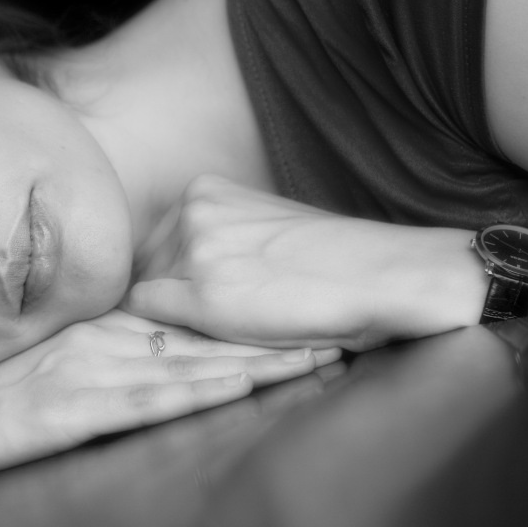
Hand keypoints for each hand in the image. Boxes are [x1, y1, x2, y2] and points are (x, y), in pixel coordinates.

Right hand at [0, 309, 339, 484]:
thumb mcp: (55, 367)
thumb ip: (103, 352)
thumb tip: (157, 343)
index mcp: (102, 332)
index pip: (188, 322)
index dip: (248, 318)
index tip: (304, 311)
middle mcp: (105, 345)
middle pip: (205, 338)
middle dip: (273, 335)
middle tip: (339, 325)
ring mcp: (92, 374)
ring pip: (191, 363)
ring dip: (257, 359)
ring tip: (318, 354)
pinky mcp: (76, 409)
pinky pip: (149, 397)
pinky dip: (199, 388)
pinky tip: (241, 382)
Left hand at [124, 175, 477, 351]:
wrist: (387, 276)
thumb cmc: (330, 262)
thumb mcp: (260, 228)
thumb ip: (211, 236)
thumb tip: (168, 266)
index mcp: (204, 191)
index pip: (149, 242)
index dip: (164, 276)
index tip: (189, 298)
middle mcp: (191, 212)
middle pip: (141, 267)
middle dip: (164, 295)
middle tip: (211, 318)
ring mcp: (195, 251)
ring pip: (144, 292)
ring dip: (169, 315)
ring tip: (225, 326)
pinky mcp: (204, 295)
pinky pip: (147, 314)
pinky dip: (163, 331)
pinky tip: (206, 336)